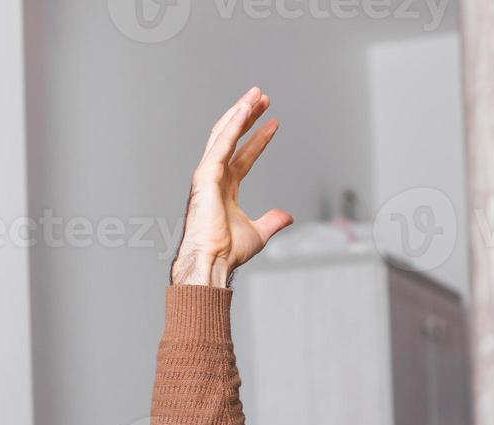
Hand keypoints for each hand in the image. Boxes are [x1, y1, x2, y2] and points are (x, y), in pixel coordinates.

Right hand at [170, 86, 293, 287]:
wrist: (213, 261)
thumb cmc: (227, 251)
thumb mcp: (259, 233)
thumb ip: (272, 221)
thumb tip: (287, 216)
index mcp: (224, 188)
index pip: (244, 156)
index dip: (259, 139)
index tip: (274, 123)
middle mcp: (214, 177)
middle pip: (232, 138)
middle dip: (247, 117)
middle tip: (262, 97)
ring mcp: (208, 174)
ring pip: (225, 134)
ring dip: (240, 112)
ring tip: (256, 95)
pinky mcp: (205, 174)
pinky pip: (221, 144)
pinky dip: (233, 125)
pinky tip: (244, 110)